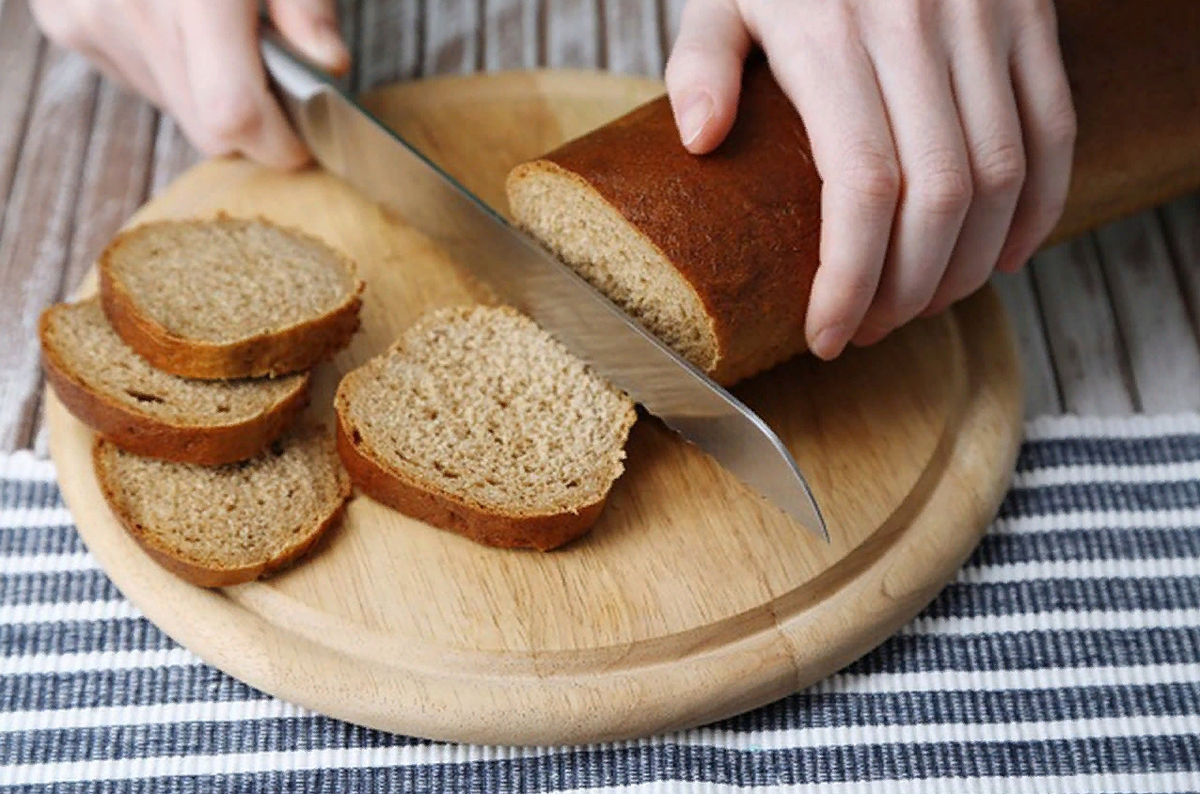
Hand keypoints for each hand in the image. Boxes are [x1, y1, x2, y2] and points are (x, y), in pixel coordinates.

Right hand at [30, 0, 350, 169]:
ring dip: (206, 87)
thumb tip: (328, 65)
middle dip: (250, 120)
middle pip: (204, 123)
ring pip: (172, 104)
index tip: (302, 138)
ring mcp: (91, 17)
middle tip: (273, 76)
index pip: (231, 114)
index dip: (275, 141)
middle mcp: (134, 9)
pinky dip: (166, 62)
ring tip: (217, 27)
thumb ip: (307, 5)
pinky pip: (134, 75)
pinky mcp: (65, 20)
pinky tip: (174, 14)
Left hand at [664, 0, 1076, 358]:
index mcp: (834, 35)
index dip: (850, 279)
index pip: (861, 186)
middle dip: (909, 288)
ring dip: (970, 265)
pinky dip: (1039, 209)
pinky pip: (1054, 130)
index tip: (829, 334)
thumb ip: (701, 61)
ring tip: (924, 304)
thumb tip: (700, 140)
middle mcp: (919, 29)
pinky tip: (1003, 257)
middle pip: (940, 196)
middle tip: (872, 327)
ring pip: (1004, 177)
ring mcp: (986, 23)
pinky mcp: (1029, 20)